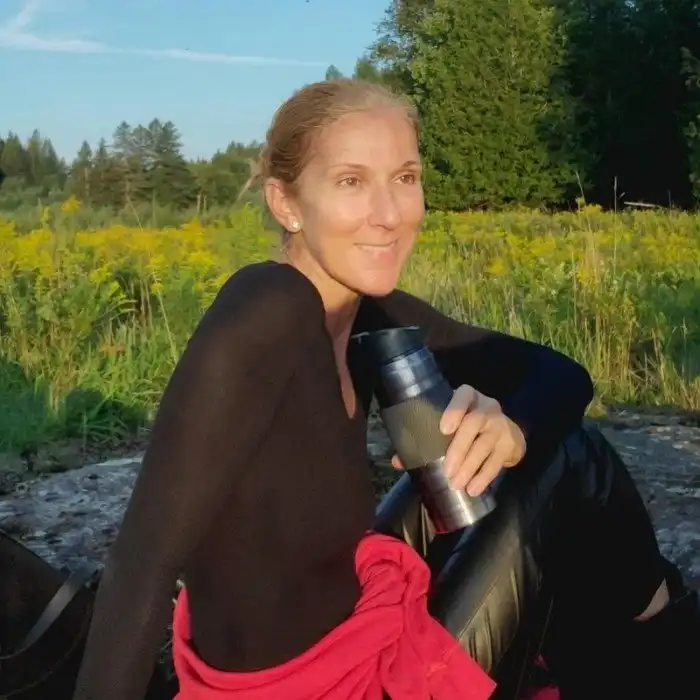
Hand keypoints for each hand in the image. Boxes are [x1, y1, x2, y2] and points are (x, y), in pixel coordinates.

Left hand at [391, 384, 525, 495]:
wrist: (507, 433)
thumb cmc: (468, 426)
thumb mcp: (452, 424)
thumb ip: (425, 438)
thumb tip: (398, 460)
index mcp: (469, 397)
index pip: (464, 394)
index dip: (454, 409)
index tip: (443, 428)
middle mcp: (487, 407)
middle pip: (474, 423)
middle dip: (459, 447)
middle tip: (447, 470)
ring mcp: (501, 425)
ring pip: (485, 444)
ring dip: (470, 466)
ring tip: (456, 484)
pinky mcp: (510, 444)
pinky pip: (496, 461)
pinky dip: (484, 477)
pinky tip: (473, 489)